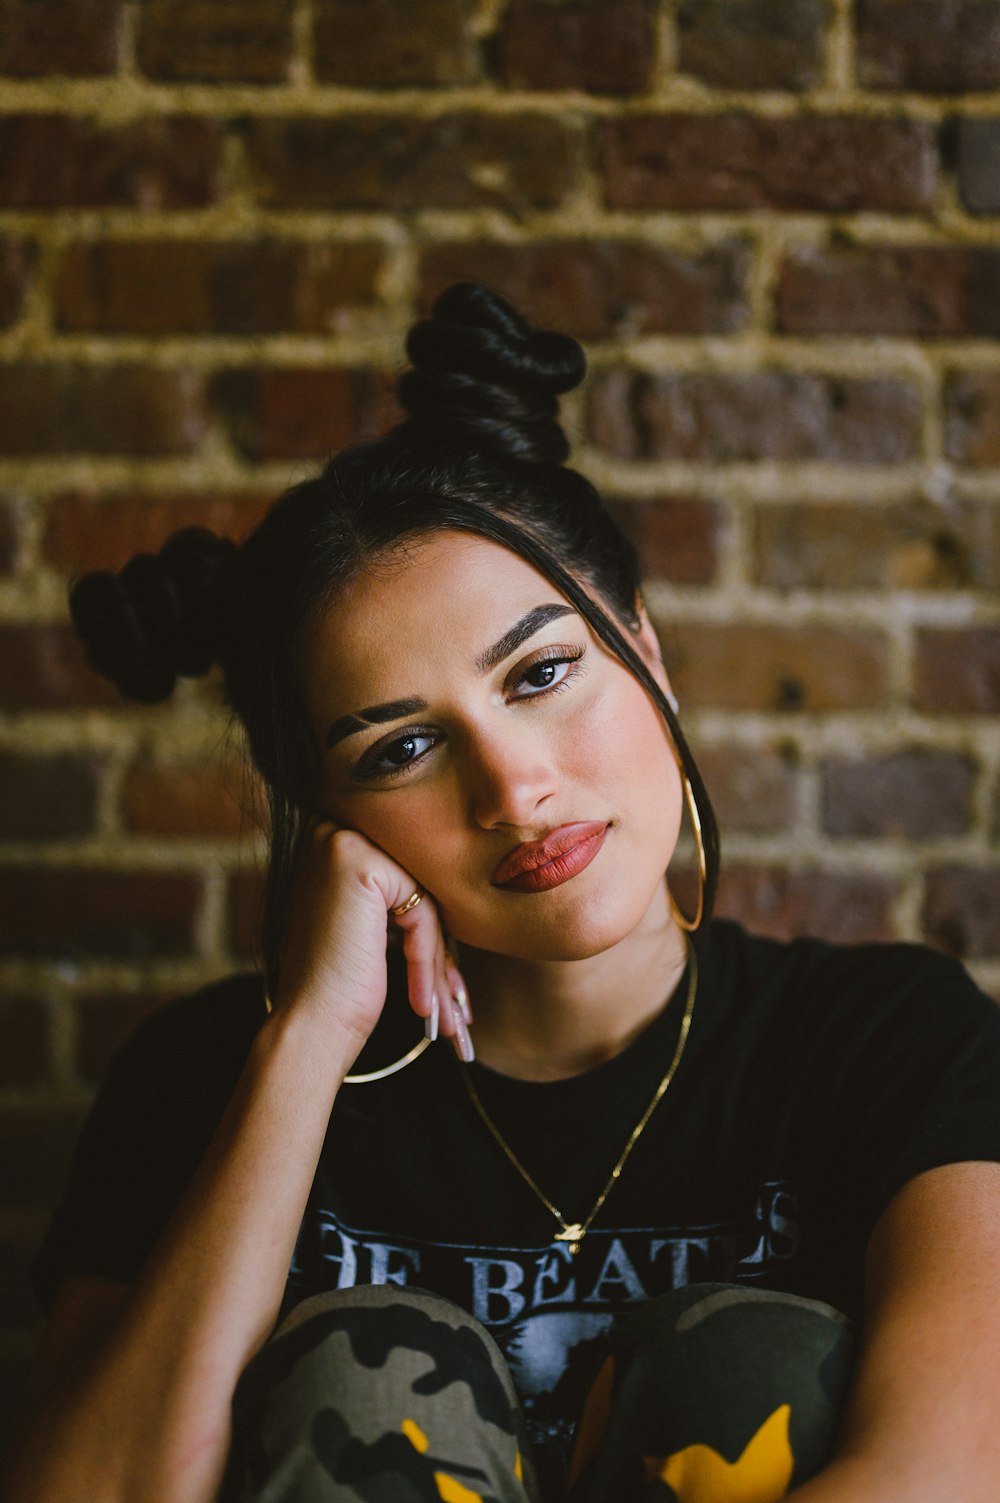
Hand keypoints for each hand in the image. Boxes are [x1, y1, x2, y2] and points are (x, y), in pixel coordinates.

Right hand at [269, 818, 471, 1063]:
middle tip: (455, 1002)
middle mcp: (328, 831)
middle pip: (413, 885)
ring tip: (444, 1010)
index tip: (445, 982)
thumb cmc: (337, 986)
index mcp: (327, 842)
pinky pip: (420, 908)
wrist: (309, 1026)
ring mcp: (340, 842)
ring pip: (421, 897)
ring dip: (436, 959)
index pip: (402, 879)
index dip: (424, 931)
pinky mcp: (359, 863)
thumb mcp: (367, 926)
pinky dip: (424, 956)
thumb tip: (457, 885)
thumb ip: (396, 897)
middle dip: (437, 947)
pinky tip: (420, 1000)